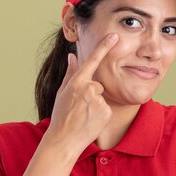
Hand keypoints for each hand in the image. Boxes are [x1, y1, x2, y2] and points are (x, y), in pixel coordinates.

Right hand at [43, 33, 118, 155]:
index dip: (103, 47)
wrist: (64, 140)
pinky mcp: (106, 111)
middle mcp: (89, 89)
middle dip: (91, 94)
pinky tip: (90, 121)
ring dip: (95, 105)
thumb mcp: (62, 93)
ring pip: (102, 97)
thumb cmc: (61, 116)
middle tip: (79, 108)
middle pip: (98, 85)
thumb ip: (70, 73)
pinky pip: (106, 108)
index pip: (92, 60)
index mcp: (76, 82)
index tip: (113, 36)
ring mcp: (98, 101)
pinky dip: (100, 114)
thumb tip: (72, 56)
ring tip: (84, 116)